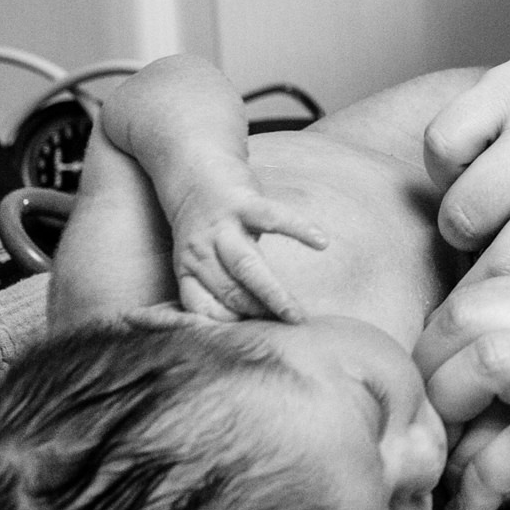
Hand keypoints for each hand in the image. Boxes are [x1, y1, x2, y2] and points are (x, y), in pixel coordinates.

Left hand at [168, 184, 328, 323]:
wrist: (193, 168)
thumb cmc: (204, 223)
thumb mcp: (196, 256)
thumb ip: (214, 285)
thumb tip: (247, 323)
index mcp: (188, 268)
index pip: (204, 307)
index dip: (229, 327)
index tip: (256, 341)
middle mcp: (201, 250)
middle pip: (229, 291)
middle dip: (256, 316)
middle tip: (285, 336)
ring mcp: (222, 225)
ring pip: (246, 266)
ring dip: (271, 293)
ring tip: (296, 314)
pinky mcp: (243, 201)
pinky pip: (272, 217)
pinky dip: (297, 229)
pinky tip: (321, 242)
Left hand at [412, 277, 509, 509]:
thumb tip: (507, 384)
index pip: (479, 290)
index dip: (434, 341)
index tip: (428, 393)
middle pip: (465, 319)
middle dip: (425, 380)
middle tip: (424, 436)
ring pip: (487, 365)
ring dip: (448, 424)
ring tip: (444, 473)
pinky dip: (489, 477)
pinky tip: (482, 504)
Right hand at [420, 21, 509, 281]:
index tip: (500, 333)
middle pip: (505, 269)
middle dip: (476, 292)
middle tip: (469, 294)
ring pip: (463, 214)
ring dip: (463, 222)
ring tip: (487, 210)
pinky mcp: (504, 89)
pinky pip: (442, 149)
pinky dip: (447, 160)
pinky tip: (477, 157)